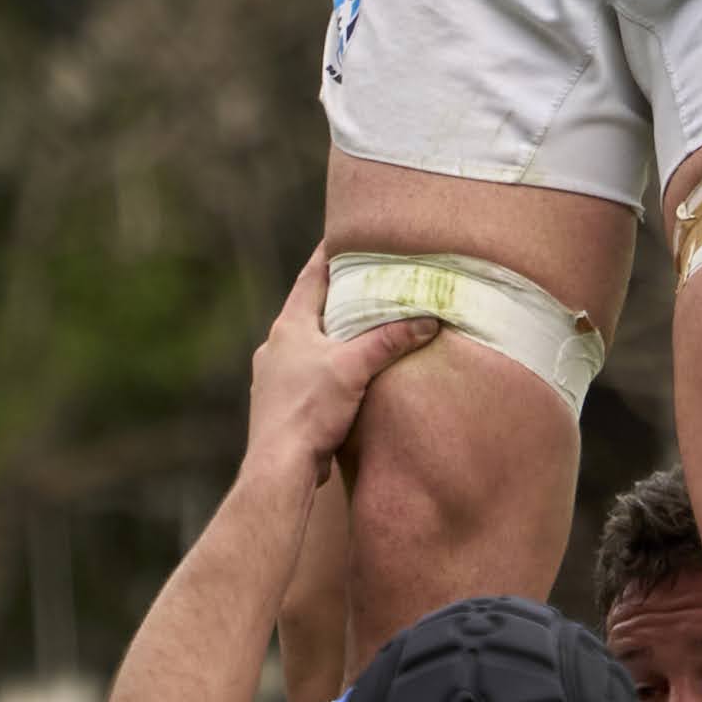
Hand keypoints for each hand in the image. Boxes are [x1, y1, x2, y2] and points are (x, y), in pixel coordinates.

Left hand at [249, 256, 436, 479]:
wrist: (280, 466)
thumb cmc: (310, 409)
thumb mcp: (355, 367)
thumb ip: (389, 341)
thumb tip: (427, 320)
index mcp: (289, 326)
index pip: (311, 277)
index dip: (329, 255)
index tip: (346, 236)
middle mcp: (276, 345)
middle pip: (310, 309)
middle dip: (336, 296)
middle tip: (366, 281)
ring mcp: (273, 375)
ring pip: (307, 343)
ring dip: (332, 335)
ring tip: (361, 329)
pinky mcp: (280, 402)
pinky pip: (306, 372)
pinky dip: (326, 365)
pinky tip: (345, 376)